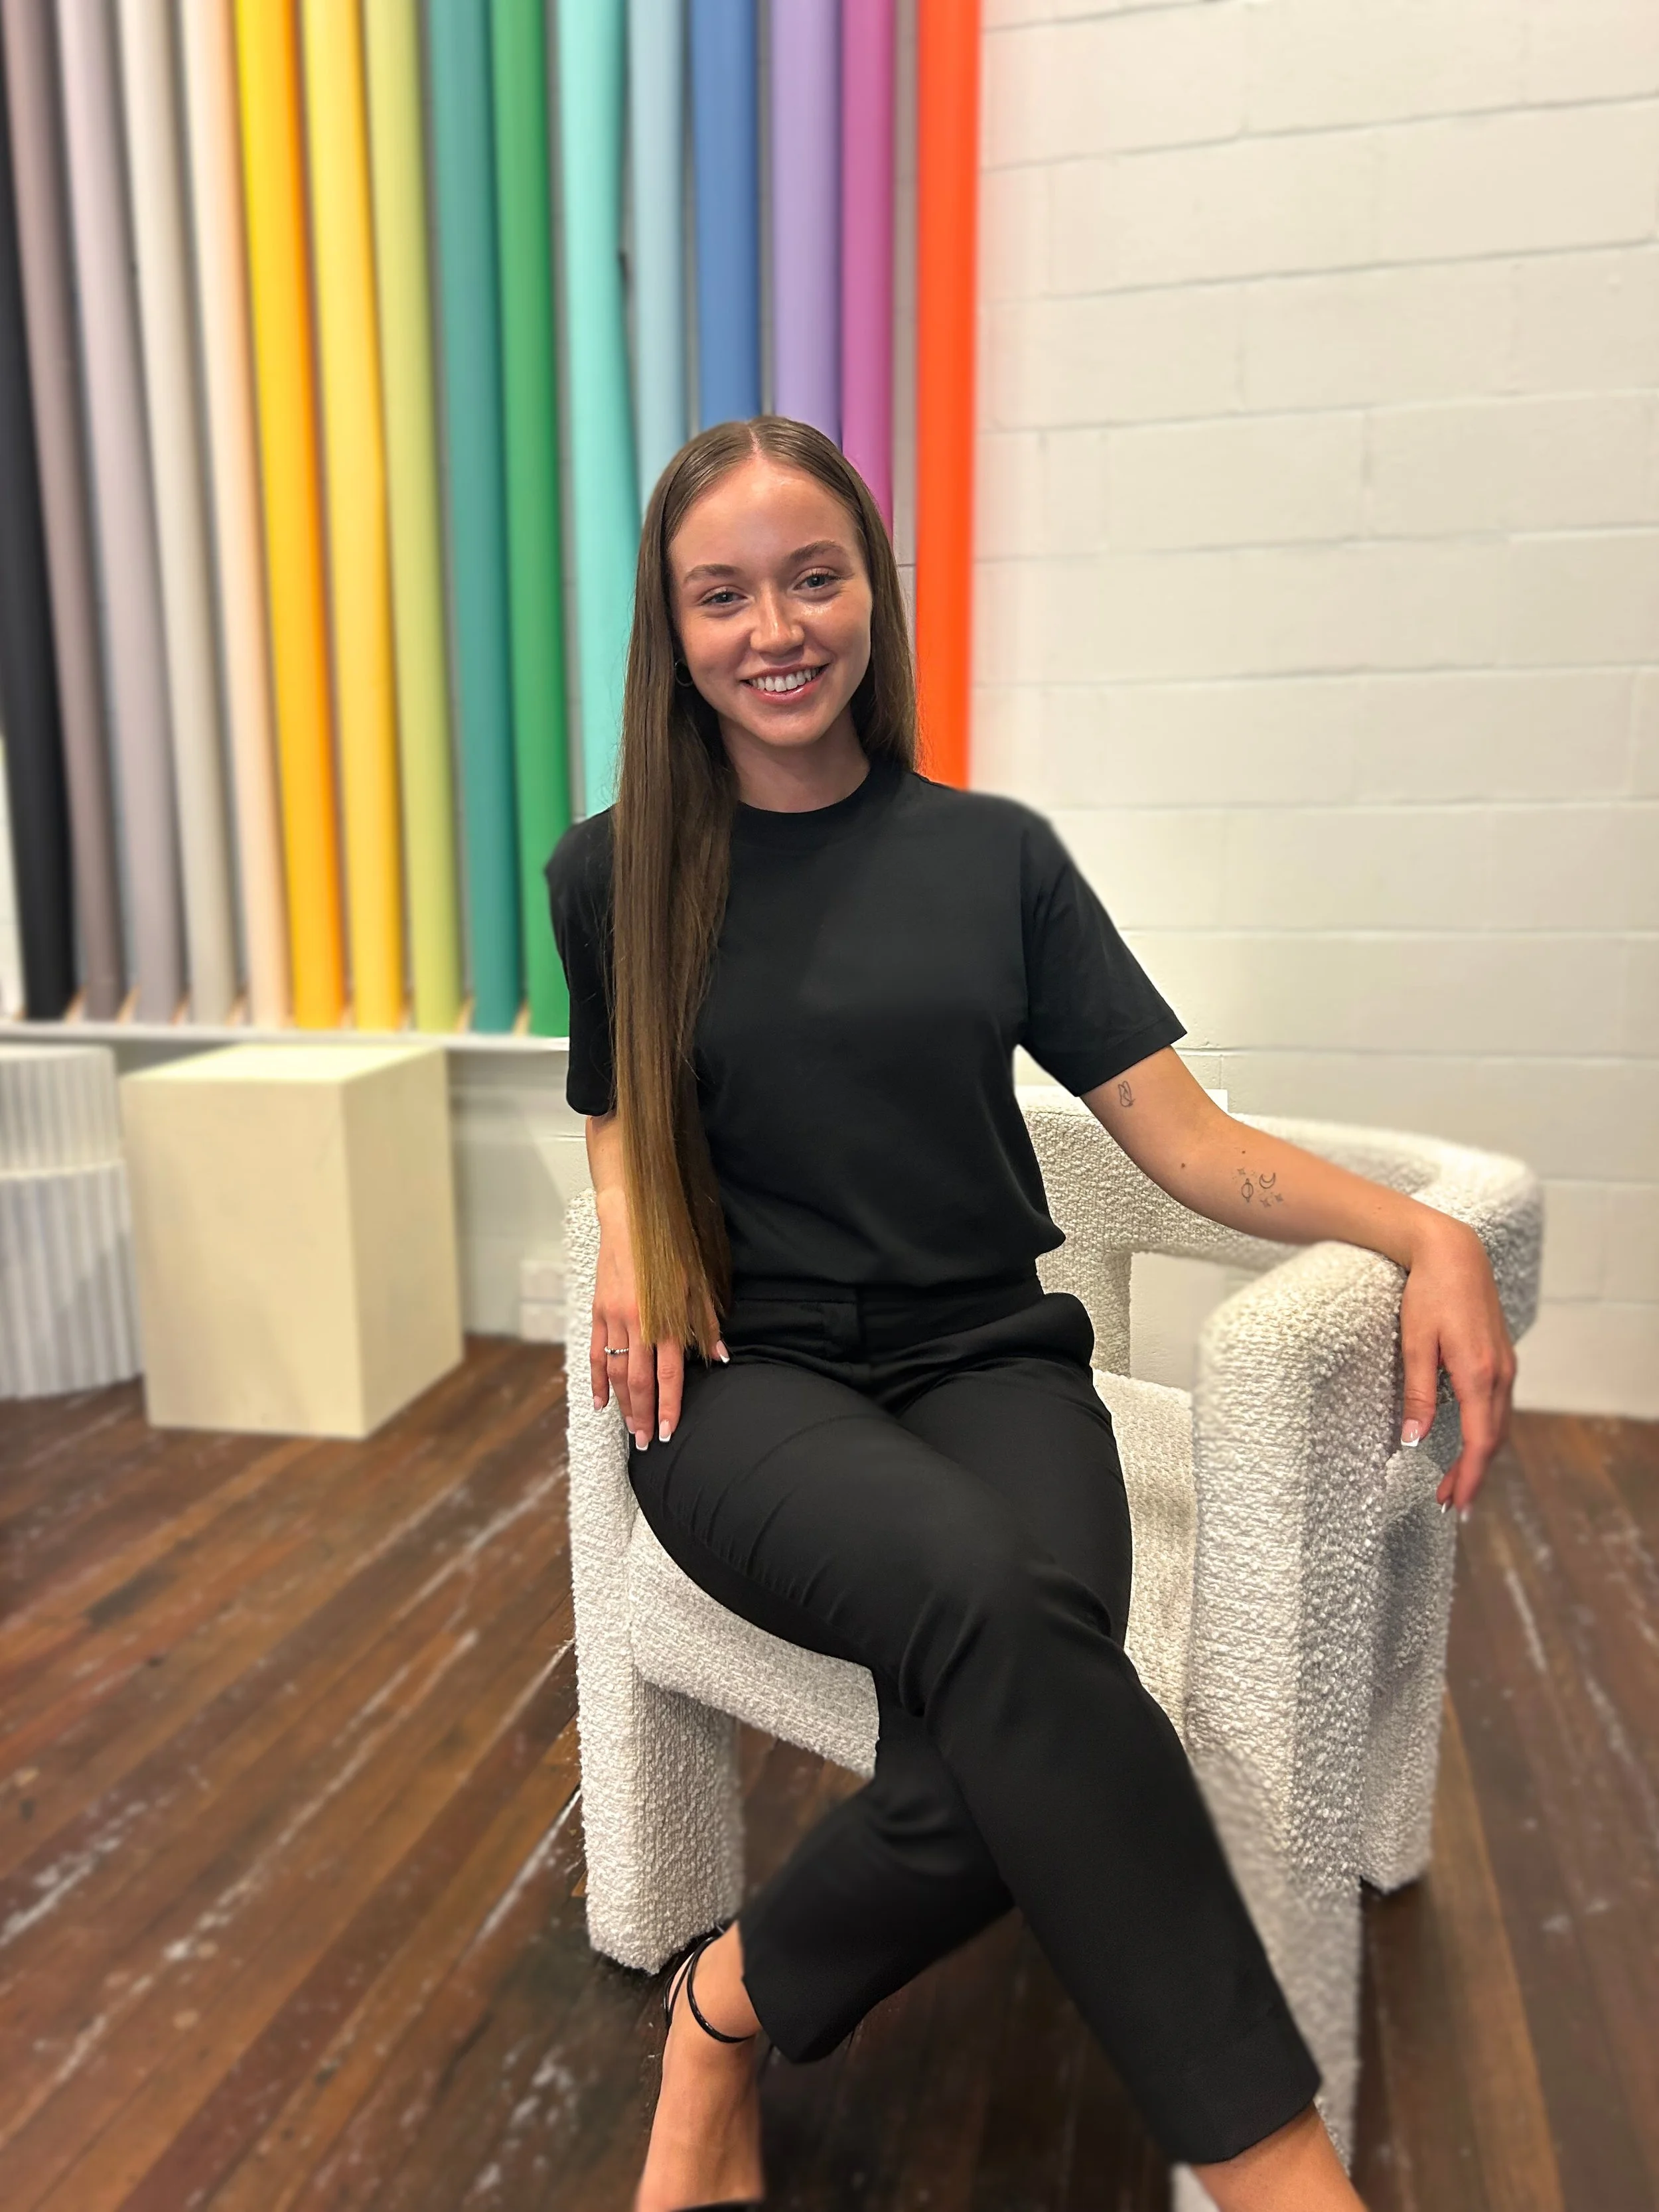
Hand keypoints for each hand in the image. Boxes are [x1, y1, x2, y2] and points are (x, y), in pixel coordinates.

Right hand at [590, 1189, 723, 1449]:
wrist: (630, 1219)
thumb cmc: (669, 1250)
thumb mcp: (697, 1284)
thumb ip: (707, 1325)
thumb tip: (722, 1357)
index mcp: (665, 1320)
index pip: (668, 1375)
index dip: (668, 1406)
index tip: (668, 1432)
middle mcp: (638, 1325)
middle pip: (639, 1382)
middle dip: (643, 1415)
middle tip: (646, 1443)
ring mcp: (613, 1319)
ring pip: (615, 1372)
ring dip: (622, 1404)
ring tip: (630, 1429)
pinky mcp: (598, 1312)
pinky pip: (594, 1353)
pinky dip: (597, 1380)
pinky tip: (601, 1402)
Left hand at [1397, 1212, 1515, 1515]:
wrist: (1455, 1252)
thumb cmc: (1429, 1293)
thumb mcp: (1414, 1342)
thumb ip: (1417, 1393)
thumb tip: (1412, 1440)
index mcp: (1479, 1374)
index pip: (1479, 1442)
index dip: (1468, 1478)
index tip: (1454, 1505)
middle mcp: (1500, 1374)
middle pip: (1492, 1440)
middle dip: (1472, 1476)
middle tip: (1448, 1505)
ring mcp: (1505, 1365)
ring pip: (1498, 1425)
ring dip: (1479, 1458)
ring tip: (1454, 1483)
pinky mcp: (1501, 1358)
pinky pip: (1498, 1407)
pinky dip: (1485, 1433)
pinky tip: (1469, 1442)